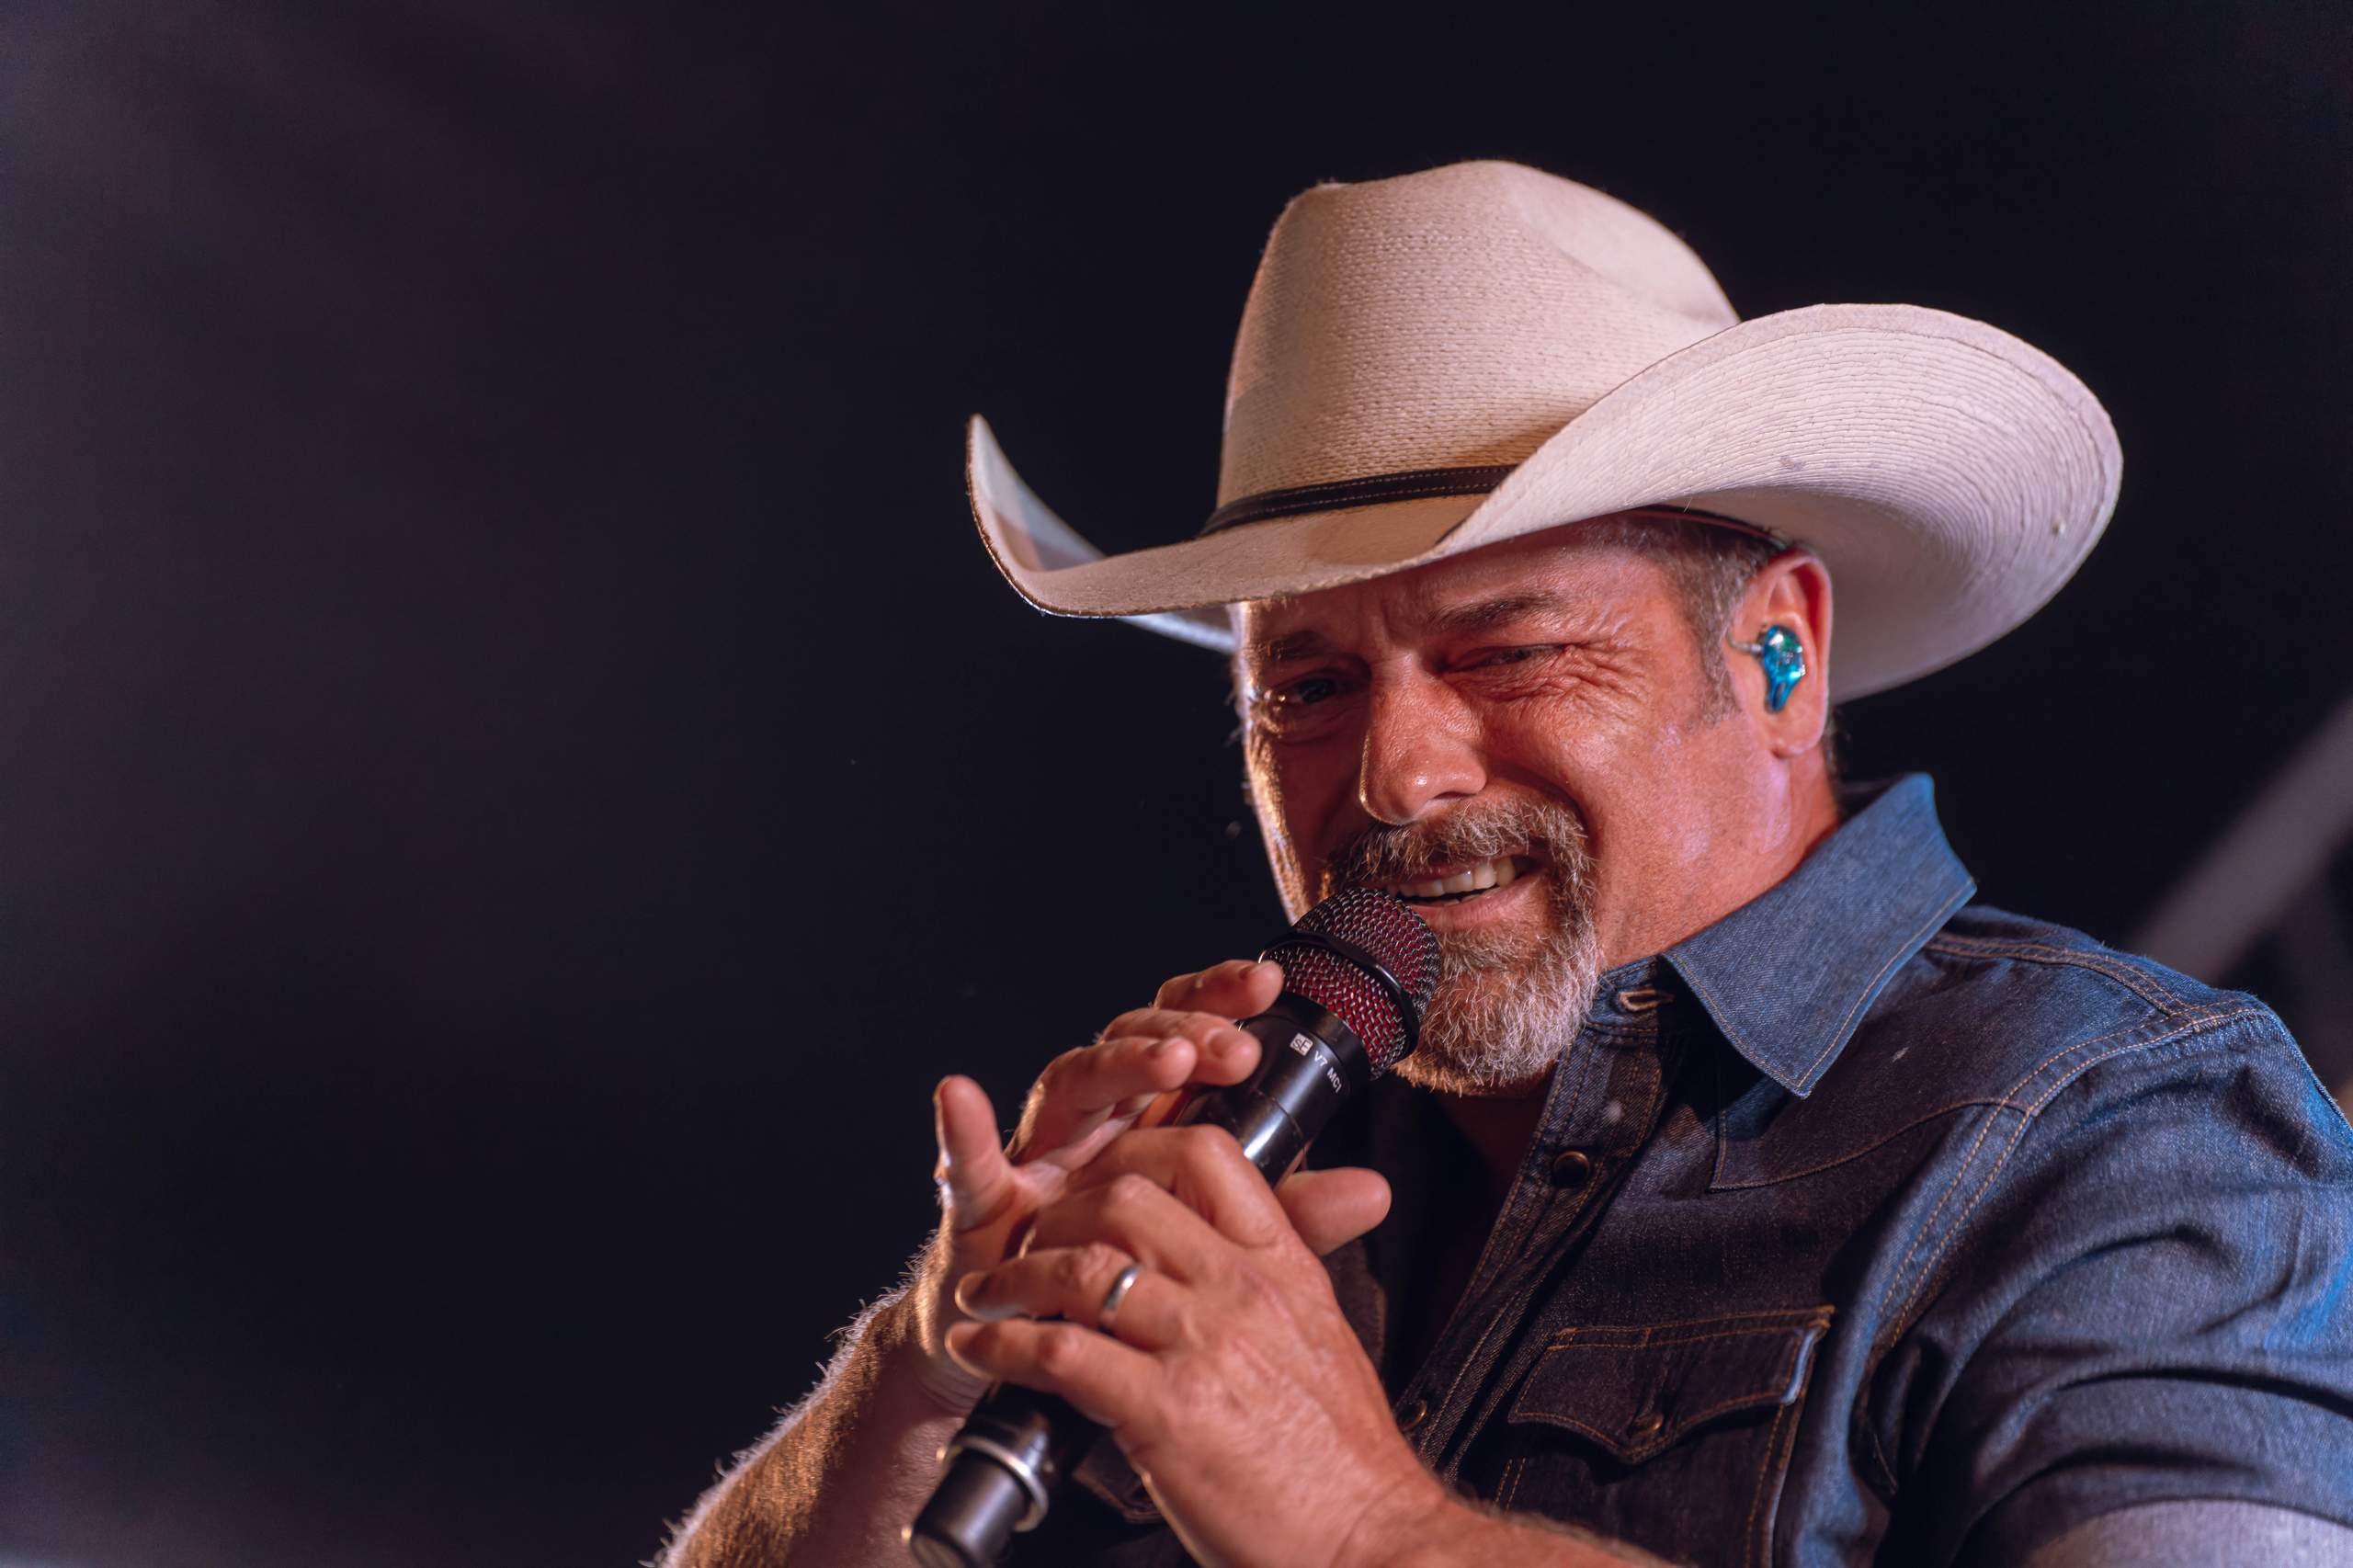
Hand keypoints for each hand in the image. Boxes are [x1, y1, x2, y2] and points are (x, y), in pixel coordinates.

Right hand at [898, 958, 1286, 1415]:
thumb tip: (1374, 1192)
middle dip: (1181, 1030)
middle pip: (1129, 1043)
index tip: (1268, 983)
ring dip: (1116, 1064)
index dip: (1218, 1001)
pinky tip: (961, 1098)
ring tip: (1166, 1060)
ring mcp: (1036, 1156)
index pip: (1185, 1038)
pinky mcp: (981, 1207)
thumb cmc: (1121, 1279)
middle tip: (1231, 1045)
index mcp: (1147, 1118)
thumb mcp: (1218, 1242)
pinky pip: (967, 1165)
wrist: (1031, 1353)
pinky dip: (962, 1131)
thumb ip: (1287, 1213)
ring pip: (1068, 1083)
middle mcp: (1092, 1121)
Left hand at [943, 1125, 1449, 1567]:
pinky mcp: (1166, 1410)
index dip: (1134, 1152)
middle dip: (1058, 1212)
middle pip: (1125, 1198)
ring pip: (1082, 1267)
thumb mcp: (1320, 1338)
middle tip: (1030, 1241)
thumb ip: (1272, 1283)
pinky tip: (982, 1349)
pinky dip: (1004, 1346)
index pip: (1206, 1155)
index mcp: (1282, 1266)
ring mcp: (1203, 1345)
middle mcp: (1242, 1290)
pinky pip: (1061, 1354)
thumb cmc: (1341, 1459)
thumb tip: (1222, 1254)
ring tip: (989, 1295)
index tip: (1096, 1179)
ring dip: (1015, 1277)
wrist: (1370, 1538)